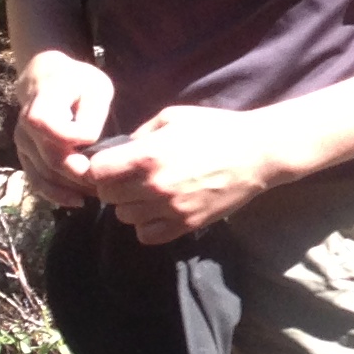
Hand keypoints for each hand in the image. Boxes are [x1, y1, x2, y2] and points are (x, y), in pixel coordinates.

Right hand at [11, 49, 114, 208]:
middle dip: (81, 176)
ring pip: (44, 176)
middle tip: (109, 183)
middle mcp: (25, 128)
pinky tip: (77, 200)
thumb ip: (92, 115)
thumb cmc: (78, 83)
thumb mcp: (95, 88)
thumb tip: (87, 144)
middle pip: (52, 161)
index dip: (81, 146)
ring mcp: (22, 144)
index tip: (104, 152)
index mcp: (41, 106)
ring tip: (98, 192)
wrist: (47, 78)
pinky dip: (56, 194)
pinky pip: (36, 181)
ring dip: (71, 189)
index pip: (59, 135)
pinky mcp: (25, 155)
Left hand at [73, 104, 307, 243]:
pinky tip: (158, 210)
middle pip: (108, 197)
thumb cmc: (215, 129)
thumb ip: (140, 134)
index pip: (97, 172)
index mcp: (148, 155)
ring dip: (130, 205)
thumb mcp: (173, 117)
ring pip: (125, 217)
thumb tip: (119, 151)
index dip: (100, 167)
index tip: (110, 163)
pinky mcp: (186, 225)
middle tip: (129, 177)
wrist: (256, 153)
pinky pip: (146, 236)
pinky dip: (146, 225)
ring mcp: (170, 209)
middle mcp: (154, 185)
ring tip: (147, 192)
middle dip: (113, 185)